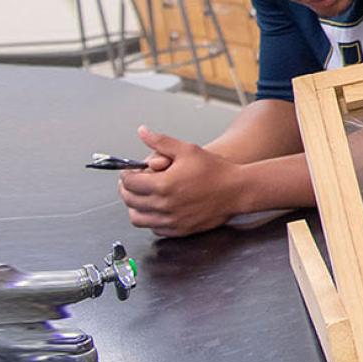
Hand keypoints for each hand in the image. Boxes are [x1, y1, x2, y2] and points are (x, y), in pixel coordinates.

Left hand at [118, 126, 246, 236]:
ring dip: (135, 207)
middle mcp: (164, 205)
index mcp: (163, 185)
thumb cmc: (215, 170)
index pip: (129, 183)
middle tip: (132, 183)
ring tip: (141, 197)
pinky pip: (154, 229)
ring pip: (138, 218)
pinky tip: (157, 208)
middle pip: (130, 201)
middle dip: (126, 190)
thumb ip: (160, 141)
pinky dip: (150, 219)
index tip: (129, 171)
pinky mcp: (179, 230)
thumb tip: (142, 131)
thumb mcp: (187, 150)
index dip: (125, 175)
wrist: (237, 190)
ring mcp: (172, 220)